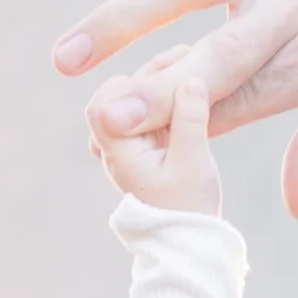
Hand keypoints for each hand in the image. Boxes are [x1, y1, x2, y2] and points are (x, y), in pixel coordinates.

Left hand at [92, 67, 221, 213]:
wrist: (189, 241)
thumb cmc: (188, 209)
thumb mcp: (193, 162)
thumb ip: (190, 119)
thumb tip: (192, 79)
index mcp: (118, 152)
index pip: (104, 103)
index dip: (131, 83)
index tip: (167, 70)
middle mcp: (116, 148)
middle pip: (120, 97)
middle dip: (150, 77)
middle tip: (185, 56)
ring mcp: (130, 148)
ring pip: (136, 102)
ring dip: (161, 86)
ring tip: (193, 67)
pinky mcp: (147, 148)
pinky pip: (151, 114)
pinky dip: (167, 100)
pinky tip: (192, 89)